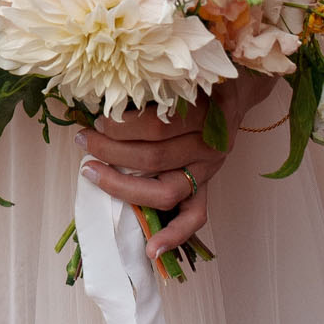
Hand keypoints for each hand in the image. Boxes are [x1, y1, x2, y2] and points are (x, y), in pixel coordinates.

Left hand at [78, 68, 276, 260]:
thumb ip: (157, 85)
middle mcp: (208, 145)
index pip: (156, 126)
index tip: (97, 120)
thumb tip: (108, 96)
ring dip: (122, 187)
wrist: (239, 89)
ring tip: (91, 173)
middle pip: (153, 157)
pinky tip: (151, 250)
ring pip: (165, 191)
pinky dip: (173, 236)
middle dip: (110, 150)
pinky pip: (195, 217)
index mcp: (205, 113)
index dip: (121, 126)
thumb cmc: (202, 78)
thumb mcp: (186, 72)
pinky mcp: (208, 186)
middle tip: (84, 140)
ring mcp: (208, 169)